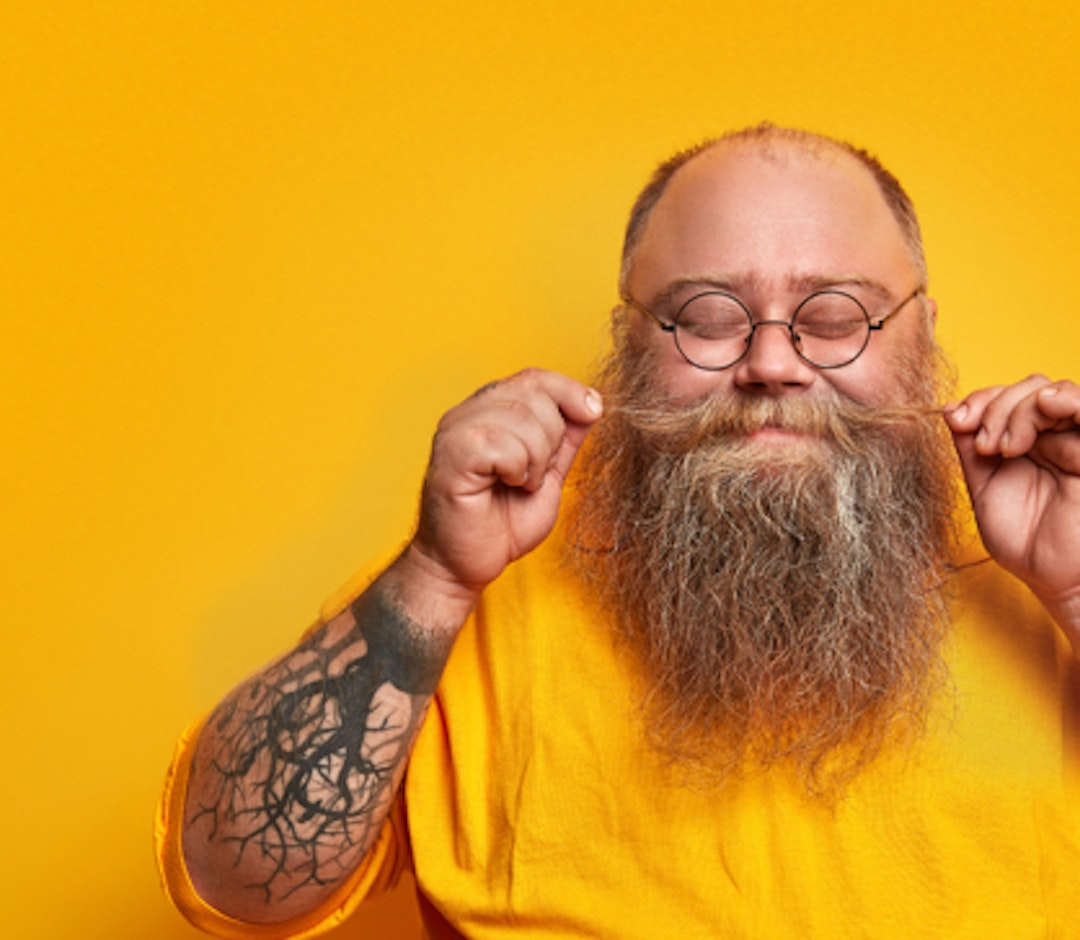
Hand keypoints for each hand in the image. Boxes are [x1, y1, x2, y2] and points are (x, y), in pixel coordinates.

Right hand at [404, 368, 602, 606]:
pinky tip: (504, 485)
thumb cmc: (500, 524)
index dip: (570, 391)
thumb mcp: (548, 475)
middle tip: (535, 474)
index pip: (536, 377)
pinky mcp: (451, 454)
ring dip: (535, 460)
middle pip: (534, 392)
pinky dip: (517, 469)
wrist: (463, 566)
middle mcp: (468, 413)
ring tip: (519, 483)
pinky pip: (503, 443)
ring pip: (522, 417)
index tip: (593, 412)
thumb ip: (565, 440)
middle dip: (552, 438)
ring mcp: (456, 430)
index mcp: (490, 411)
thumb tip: (591, 404)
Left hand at [946, 375, 1079, 642]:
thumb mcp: (984, 490)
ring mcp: (1074, 440)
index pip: (1000, 399)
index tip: (958, 420)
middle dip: (994, 409)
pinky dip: (1063, 398)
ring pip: (1051, 392)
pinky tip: (1046, 406)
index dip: (976, 401)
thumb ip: (971, 450)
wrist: (1060, 579)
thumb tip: (951, 409)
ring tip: (1008, 448)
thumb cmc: (1025, 541)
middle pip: (1024, 389)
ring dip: (1019, 409)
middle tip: (986, 448)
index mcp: (1021, 442)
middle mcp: (1050, 436)